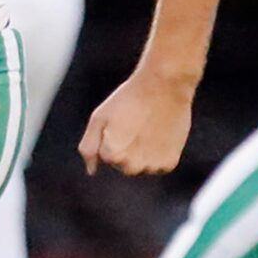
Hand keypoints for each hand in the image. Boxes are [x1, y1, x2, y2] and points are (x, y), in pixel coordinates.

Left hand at [79, 68, 196, 176]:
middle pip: (123, 165)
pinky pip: (158, 166)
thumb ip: (89, 148)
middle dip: (126, 149)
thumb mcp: (99, 118)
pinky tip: (160, 134)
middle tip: (135, 125)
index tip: (121, 122)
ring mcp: (151, 167)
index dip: (111, 137)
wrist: (163, 86)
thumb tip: (91, 171)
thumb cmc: (128, 99)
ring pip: (141, 166)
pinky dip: (158, 153)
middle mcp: (132, 167)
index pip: (106, 157)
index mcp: (112, 156)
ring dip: (143, 153)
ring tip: (148, 128)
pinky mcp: (169, 164)